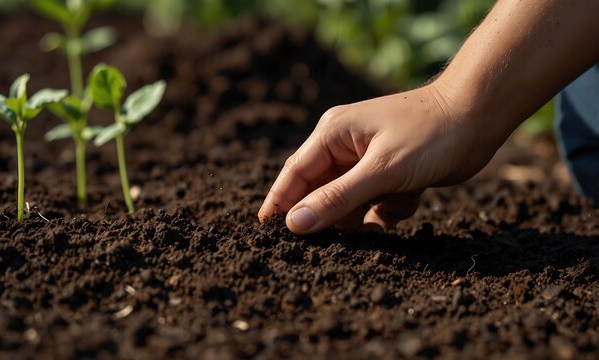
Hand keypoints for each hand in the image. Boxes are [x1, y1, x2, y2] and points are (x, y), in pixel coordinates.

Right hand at [258, 83, 496, 233]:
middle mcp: (346, 147)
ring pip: (347, 201)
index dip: (278, 203)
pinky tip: (390, 221)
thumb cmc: (429, 134)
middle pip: (319, 190)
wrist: (479, 117)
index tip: (264, 232)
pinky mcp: (391, 176)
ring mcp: (369, 162)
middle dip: (319, 217)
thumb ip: (337, 197)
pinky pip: (374, 205)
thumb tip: (294, 223)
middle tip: (313, 248)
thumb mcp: (381, 170)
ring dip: (352, 221)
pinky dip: (380, 217)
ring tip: (356, 239)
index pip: (295, 174)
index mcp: (333, 135)